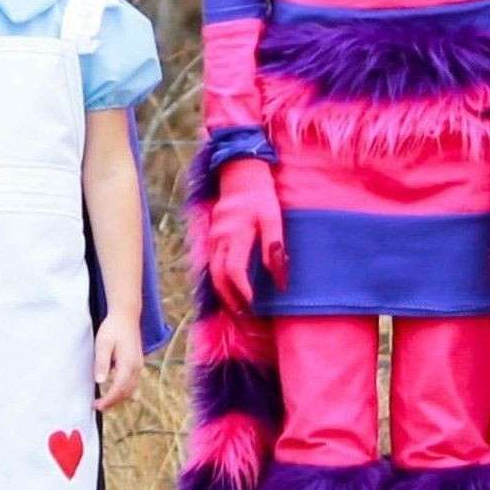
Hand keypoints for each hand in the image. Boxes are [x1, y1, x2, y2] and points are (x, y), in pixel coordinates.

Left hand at [93, 315, 143, 411]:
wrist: (126, 316)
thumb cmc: (113, 328)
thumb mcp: (103, 344)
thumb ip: (102, 363)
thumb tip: (100, 381)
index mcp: (128, 364)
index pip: (119, 389)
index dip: (108, 400)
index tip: (96, 406)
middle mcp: (136, 367)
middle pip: (126, 393)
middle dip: (112, 402)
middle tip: (97, 406)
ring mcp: (139, 366)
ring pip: (131, 390)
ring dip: (118, 398)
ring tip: (104, 402)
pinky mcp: (137, 364)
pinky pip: (133, 383)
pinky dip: (124, 391)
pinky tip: (114, 391)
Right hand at [204, 156, 284, 313]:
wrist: (240, 174)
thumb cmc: (260, 196)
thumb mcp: (273, 217)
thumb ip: (274, 245)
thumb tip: (278, 277)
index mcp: (236, 234)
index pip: (235, 270)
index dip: (243, 290)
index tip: (254, 305)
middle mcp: (220, 239)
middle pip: (218, 276)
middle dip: (230, 298)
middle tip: (244, 315)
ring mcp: (213, 238)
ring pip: (212, 272)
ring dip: (222, 292)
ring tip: (236, 308)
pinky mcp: (212, 238)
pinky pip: (210, 264)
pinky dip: (217, 280)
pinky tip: (227, 290)